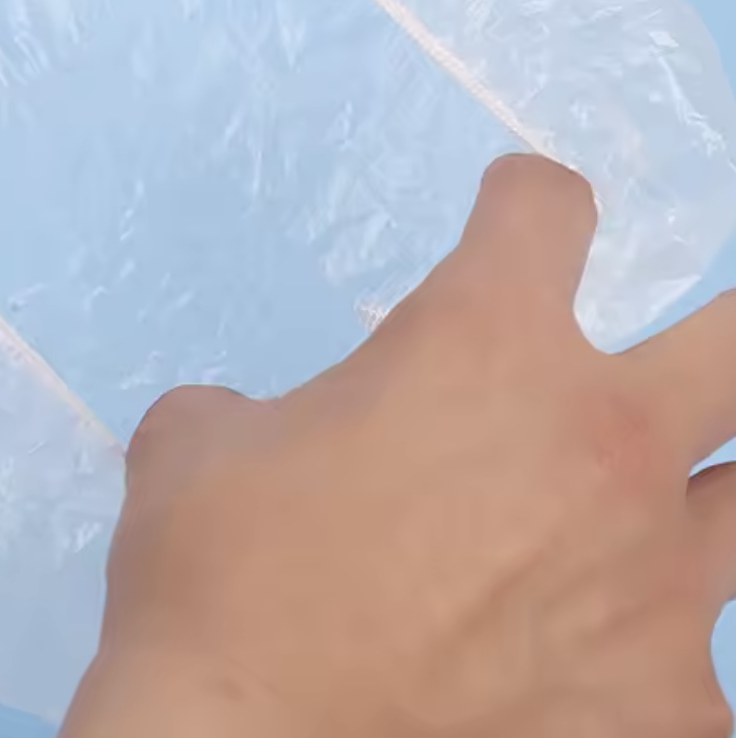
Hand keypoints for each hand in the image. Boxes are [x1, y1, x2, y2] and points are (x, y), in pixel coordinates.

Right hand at [64, 157, 735, 736]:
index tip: (511, 208)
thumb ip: (255, 407)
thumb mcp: (196, 443)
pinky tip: (572, 675)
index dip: (523, 195)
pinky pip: (693, 671)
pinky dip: (639, 657)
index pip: (549, 208)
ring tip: (616, 518)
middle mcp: (600, 438)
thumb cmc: (220, 576)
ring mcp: (657, 580)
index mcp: (485, 344)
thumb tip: (258, 433)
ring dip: (686, 495)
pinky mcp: (670, 710)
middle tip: (653, 355)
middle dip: (708, 324)